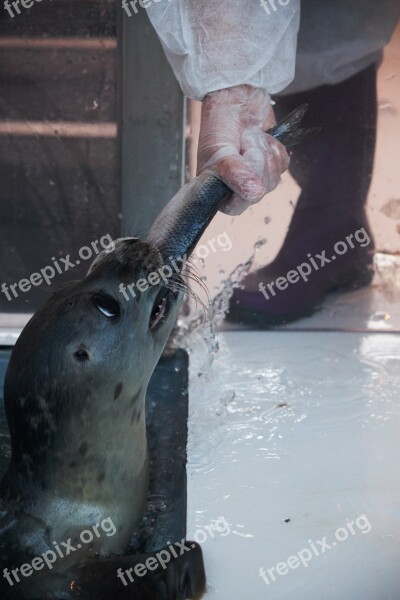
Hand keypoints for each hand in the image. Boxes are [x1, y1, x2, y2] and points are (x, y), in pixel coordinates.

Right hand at [197, 85, 289, 214]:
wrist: (235, 98)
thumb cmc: (218, 125)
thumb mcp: (219, 150)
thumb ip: (235, 174)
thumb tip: (256, 193)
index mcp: (218, 191)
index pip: (237, 206)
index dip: (243, 187)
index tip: (241, 161)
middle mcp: (238, 189)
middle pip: (260, 192)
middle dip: (256, 162)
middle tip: (242, 144)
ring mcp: (257, 178)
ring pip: (274, 178)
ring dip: (264, 151)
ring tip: (248, 139)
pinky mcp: (272, 164)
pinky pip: (283, 164)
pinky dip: (274, 147)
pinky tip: (262, 138)